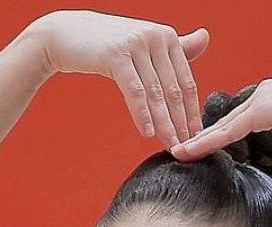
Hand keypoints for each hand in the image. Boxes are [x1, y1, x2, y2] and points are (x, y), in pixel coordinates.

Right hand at [26, 10, 209, 146]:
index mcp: (166, 36)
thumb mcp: (144, 43)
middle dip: (180, 122)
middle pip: (173, 89)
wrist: (66, 34)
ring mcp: (136, 44)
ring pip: (155, 92)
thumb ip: (175, 46)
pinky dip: (141, 113)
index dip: (192, 111)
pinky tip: (146, 132)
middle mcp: (155, 37)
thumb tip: (205, 37)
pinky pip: (134, 90)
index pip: (186, 81)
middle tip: (185, 147)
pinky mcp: (116, 54)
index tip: (197, 136)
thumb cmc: (107, 43)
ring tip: (169, 144)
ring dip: (163, 122)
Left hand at [169, 75, 271, 160]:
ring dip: (197, 141)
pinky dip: (205, 144)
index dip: (221, 132)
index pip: (241, 117)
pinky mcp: (259, 111)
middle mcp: (262, 93)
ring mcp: (259, 99)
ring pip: (221, 126)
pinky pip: (226, 133)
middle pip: (226, 120)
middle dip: (202, 135)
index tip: (205, 144)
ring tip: (177, 153)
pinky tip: (188, 152)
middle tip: (181, 148)